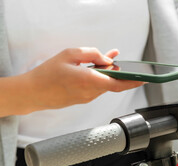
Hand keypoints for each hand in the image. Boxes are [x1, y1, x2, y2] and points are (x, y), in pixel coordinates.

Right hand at [21, 47, 143, 111]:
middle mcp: (91, 92)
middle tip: (117, 59)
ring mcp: (87, 98)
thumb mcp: (69, 54)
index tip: (144, 79)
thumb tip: (108, 59)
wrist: (32, 93)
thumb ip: (92, 54)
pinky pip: (96, 88)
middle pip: (112, 83)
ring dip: (107, 74)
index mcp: (89, 81)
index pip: (118, 84)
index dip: (133, 82)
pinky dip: (99, 79)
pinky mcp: (83, 100)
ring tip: (105, 59)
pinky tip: (95, 70)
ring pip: (104, 85)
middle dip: (118, 72)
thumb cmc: (47, 74)